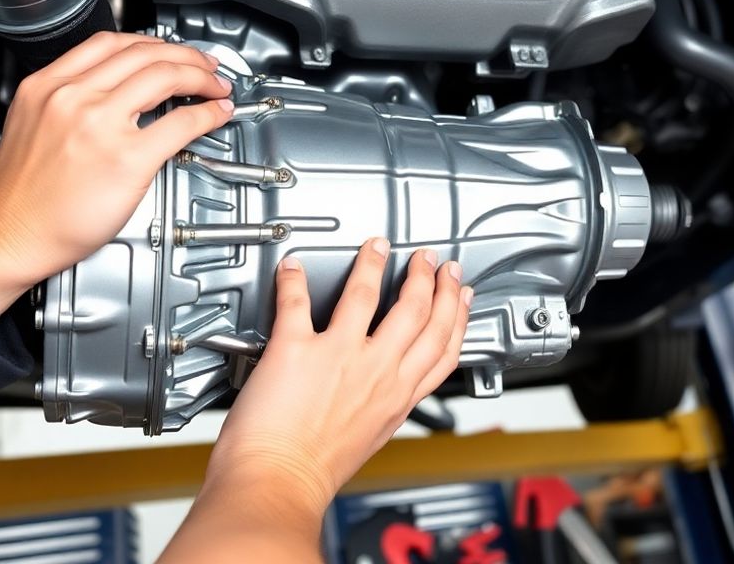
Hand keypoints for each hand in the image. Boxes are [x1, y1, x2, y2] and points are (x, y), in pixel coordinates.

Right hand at [0, 32, 233, 334]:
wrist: (10, 238)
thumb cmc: (20, 197)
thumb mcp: (29, 124)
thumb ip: (63, 100)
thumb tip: (110, 91)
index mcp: (46, 86)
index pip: (110, 42)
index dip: (150, 42)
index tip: (168, 50)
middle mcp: (72, 97)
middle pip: (144, 53)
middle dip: (185, 54)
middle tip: (205, 64)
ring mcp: (100, 126)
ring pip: (166, 75)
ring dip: (201, 75)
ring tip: (216, 86)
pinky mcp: (127, 159)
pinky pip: (181, 123)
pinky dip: (207, 114)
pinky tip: (215, 115)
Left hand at [160, 239, 472, 562]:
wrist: (275, 485)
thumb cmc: (312, 472)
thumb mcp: (370, 438)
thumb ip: (382, 404)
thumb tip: (384, 386)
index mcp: (397, 397)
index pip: (442, 346)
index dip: (455, 312)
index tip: (458, 292)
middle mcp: (376, 372)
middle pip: (417, 312)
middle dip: (428, 278)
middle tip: (428, 260)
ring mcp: (339, 357)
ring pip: (368, 293)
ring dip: (375, 263)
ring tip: (377, 247)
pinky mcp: (297, 348)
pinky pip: (297, 300)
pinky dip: (294, 278)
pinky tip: (295, 265)